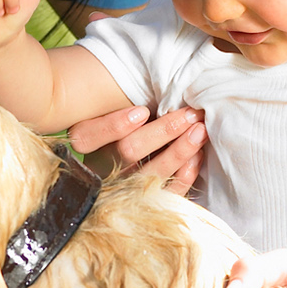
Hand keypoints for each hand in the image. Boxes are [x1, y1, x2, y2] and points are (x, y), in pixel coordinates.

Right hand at [68, 102, 206, 195]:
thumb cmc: (124, 134)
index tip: (142, 111)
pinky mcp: (146, 205)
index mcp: (86, 147)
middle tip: (189, 114)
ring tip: (200, 130)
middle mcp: (101, 170)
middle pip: (127, 152)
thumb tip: (147, 82)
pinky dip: (185, 175)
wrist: (130, 175)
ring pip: (151, 174)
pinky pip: (166, 195)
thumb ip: (120, 107)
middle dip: (163, 131)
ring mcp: (123, 191)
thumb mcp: (110, 118)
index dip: (113, 125)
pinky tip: (197, 156)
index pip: (86, 137)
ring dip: (180, 150)